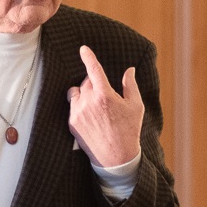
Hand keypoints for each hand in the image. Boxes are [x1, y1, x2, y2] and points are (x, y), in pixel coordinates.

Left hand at [67, 46, 143, 169]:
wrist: (115, 157)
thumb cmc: (128, 131)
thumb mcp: (135, 106)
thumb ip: (130, 85)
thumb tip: (129, 70)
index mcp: (105, 95)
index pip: (93, 70)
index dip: (88, 57)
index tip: (83, 49)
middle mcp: (88, 102)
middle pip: (86, 81)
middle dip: (94, 84)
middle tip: (105, 97)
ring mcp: (78, 112)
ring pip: (76, 92)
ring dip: (84, 94)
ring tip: (96, 107)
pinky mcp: (71, 122)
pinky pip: (72, 106)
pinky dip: (80, 107)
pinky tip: (91, 118)